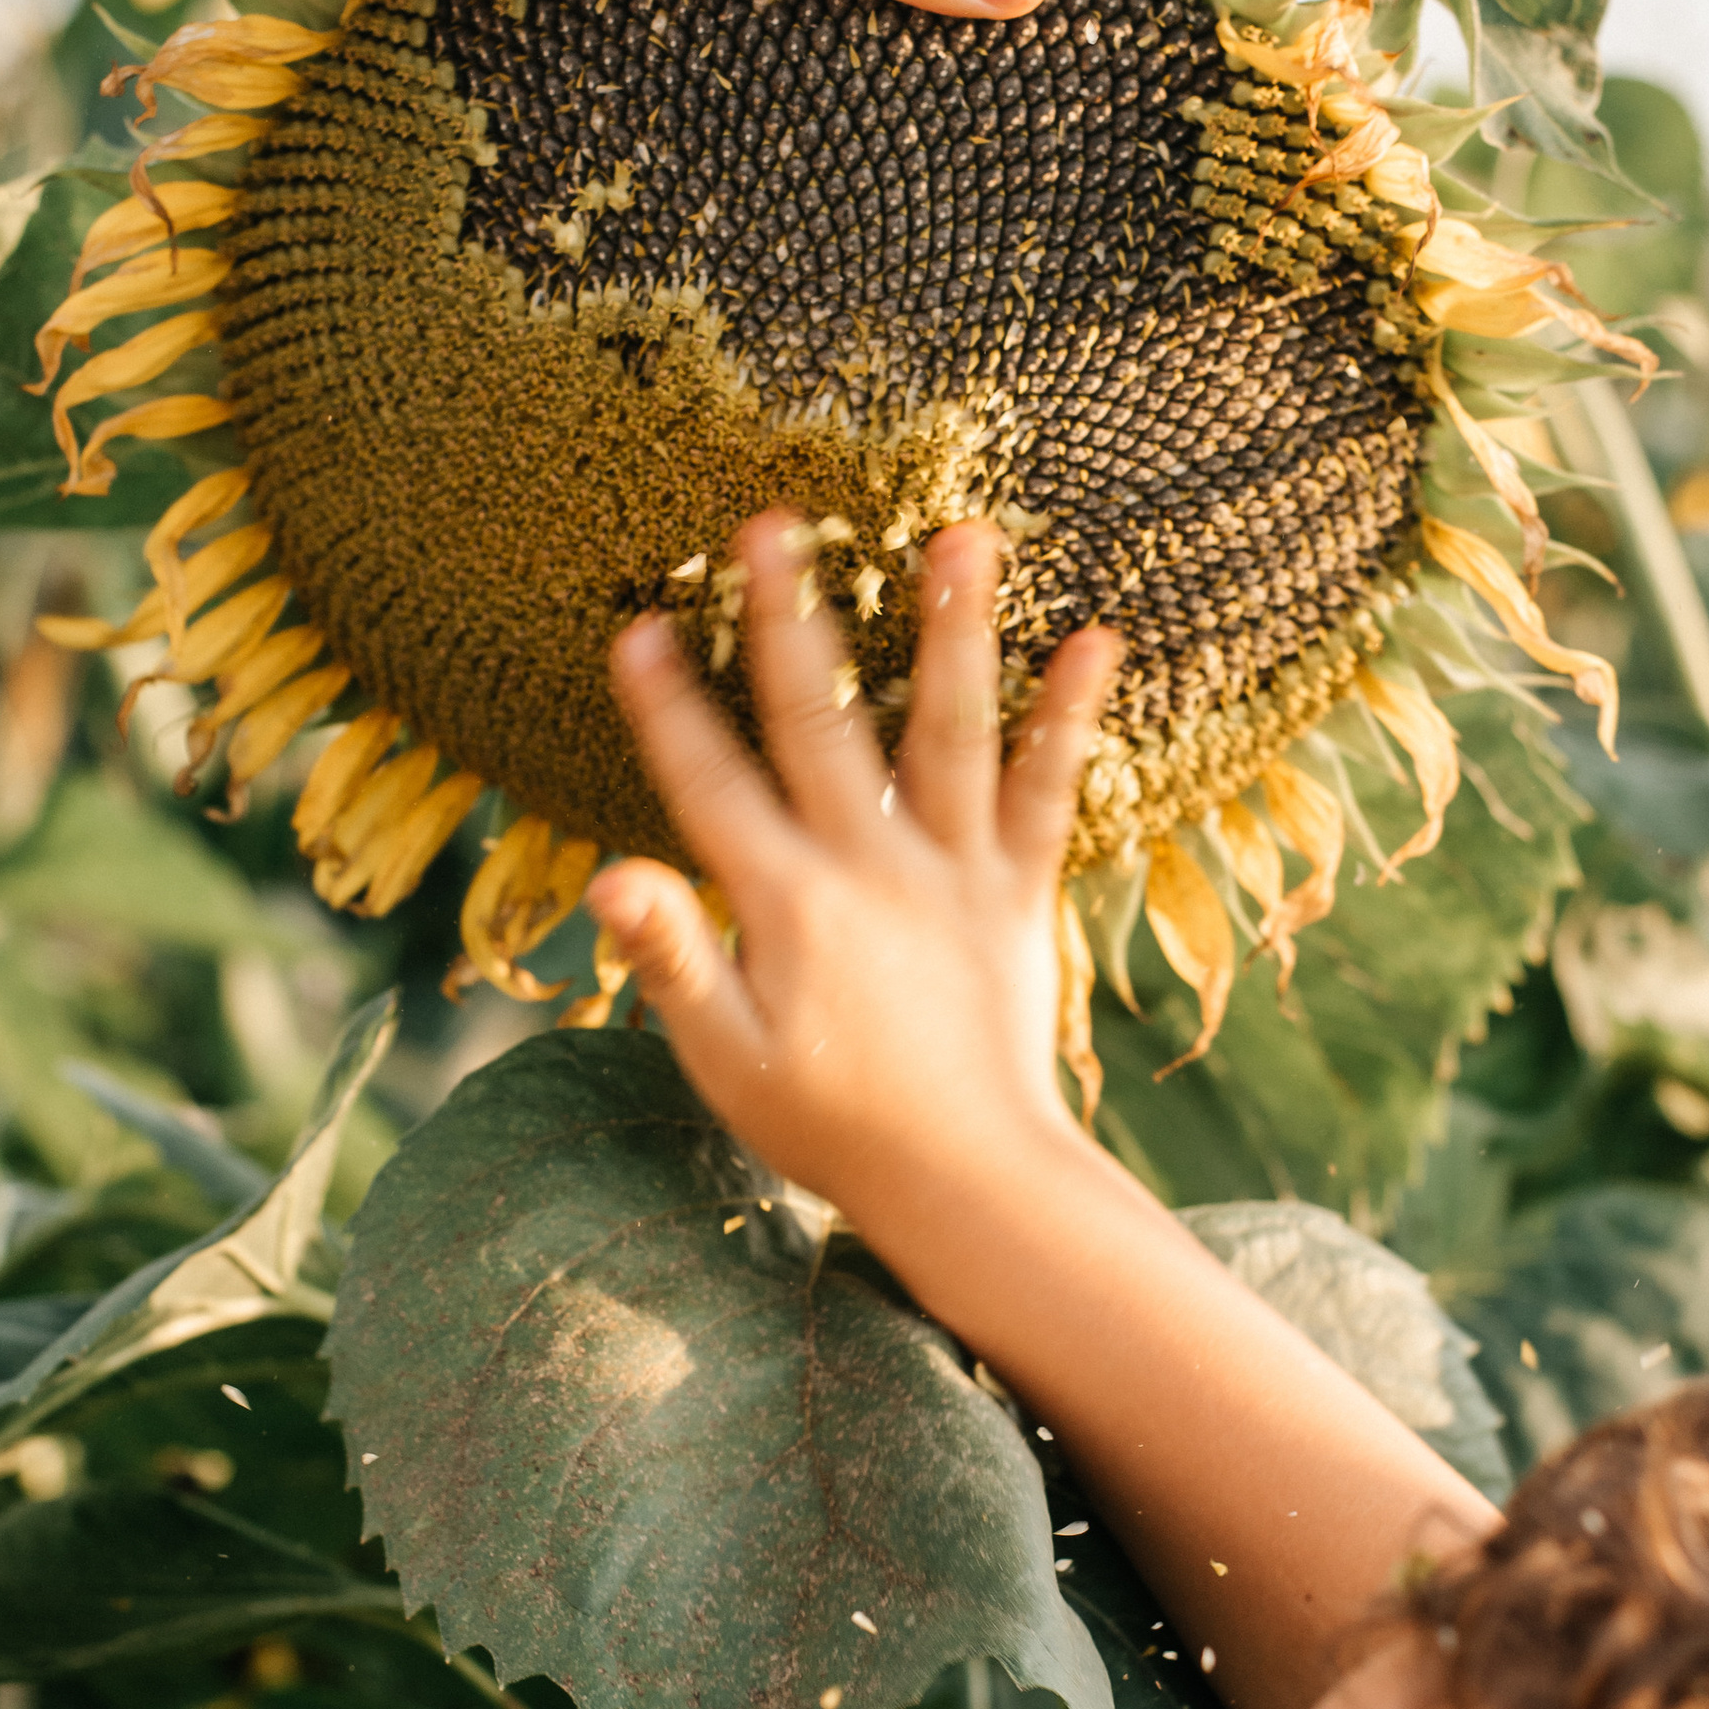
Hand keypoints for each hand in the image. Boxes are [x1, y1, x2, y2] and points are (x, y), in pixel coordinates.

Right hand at [591, 514, 1492, 1708]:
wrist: (972, 1184)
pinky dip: (1072, 720)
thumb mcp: (728, 1060)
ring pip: (948, 731)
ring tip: (962, 535)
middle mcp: (872, 868)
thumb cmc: (832, 1131)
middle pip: (821, 724)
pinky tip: (1098, 641)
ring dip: (952, 630)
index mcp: (786, 905)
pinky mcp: (1019, 895)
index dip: (665, 709)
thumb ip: (672, 961)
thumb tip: (609, 877)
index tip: (635, 626)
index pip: (708, 787)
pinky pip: (1049, 795)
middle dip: (790, 620)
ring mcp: (953, 874)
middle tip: (773, 524)